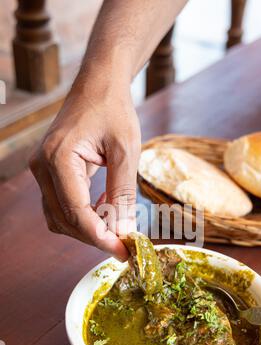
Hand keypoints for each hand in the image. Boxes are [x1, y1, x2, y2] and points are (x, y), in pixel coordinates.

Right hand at [30, 81, 140, 260]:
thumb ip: (123, 193)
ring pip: (60, 218)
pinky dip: (82, 214)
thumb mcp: (126, 151)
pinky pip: (61, 205)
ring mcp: (42, 170)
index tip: (123, 251)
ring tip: (117, 219)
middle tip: (124, 243)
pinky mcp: (49, 172)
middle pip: (65, 220)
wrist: (98, 85)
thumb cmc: (113, 110)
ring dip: (88, 227)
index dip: (100, 237)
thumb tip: (124, 231)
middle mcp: (43, 167)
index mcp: (58, 158)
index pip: (76, 213)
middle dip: (95, 236)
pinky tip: (104, 204)